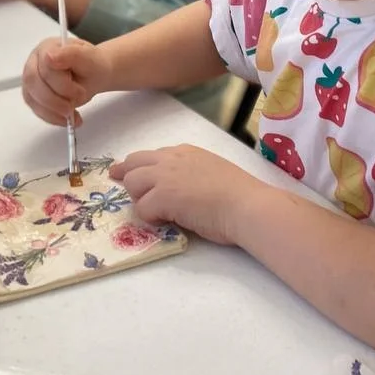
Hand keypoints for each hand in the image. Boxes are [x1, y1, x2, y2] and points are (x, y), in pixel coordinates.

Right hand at [21, 37, 113, 125]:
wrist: (94, 74)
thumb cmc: (91, 64)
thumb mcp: (90, 58)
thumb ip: (72, 55)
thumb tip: (50, 57)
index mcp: (47, 47)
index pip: (44, 65)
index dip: (60, 82)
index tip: (79, 92)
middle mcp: (35, 61)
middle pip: (33, 82)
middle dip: (54, 99)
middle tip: (72, 107)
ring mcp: (32, 79)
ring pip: (32, 98)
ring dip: (52, 110)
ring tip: (72, 114)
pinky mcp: (33, 95)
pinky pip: (36, 109)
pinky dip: (52, 117)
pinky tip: (66, 119)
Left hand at [110, 145, 265, 245]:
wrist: (247, 205)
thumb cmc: (239, 194)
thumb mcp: (212, 171)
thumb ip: (191, 173)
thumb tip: (180, 188)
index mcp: (186, 152)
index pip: (152, 155)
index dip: (140, 167)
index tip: (128, 173)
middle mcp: (171, 158)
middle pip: (133, 163)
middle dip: (128, 177)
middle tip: (127, 192)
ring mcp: (165, 176)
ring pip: (131, 182)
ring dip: (139, 198)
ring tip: (156, 211)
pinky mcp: (163, 196)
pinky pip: (141, 208)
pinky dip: (149, 217)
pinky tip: (164, 221)